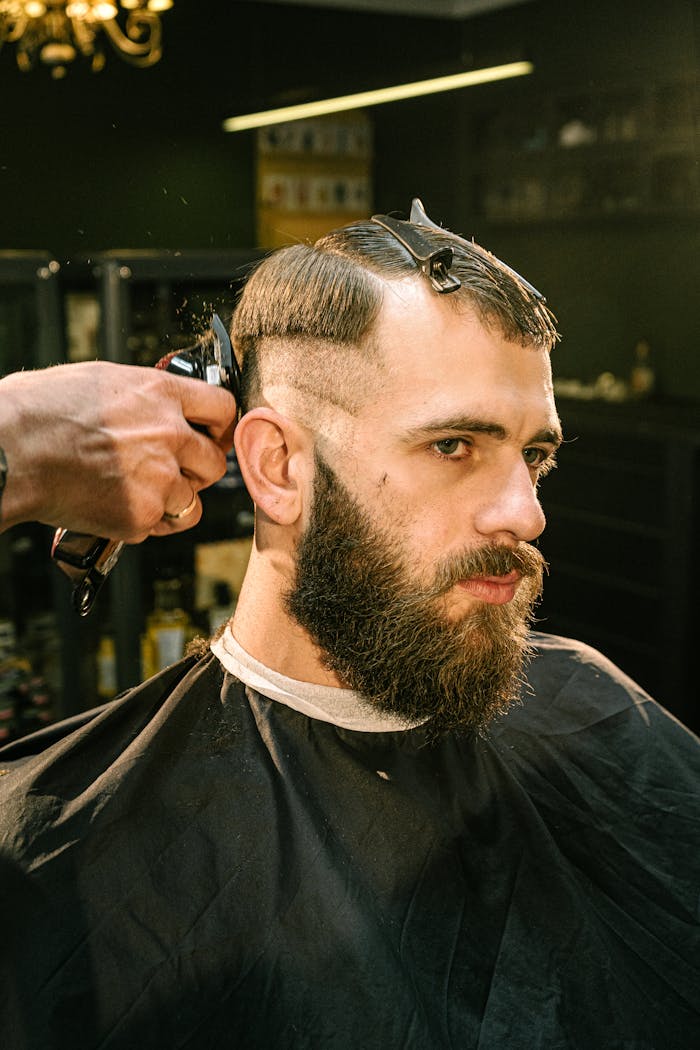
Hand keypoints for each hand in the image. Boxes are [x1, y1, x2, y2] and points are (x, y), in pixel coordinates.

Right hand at [0, 361, 237, 539]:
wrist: (10, 452)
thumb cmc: (41, 411)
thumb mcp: (103, 380)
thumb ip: (146, 396)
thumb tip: (166, 406)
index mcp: (161, 394)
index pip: (223, 408)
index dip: (219, 425)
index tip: (212, 435)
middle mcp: (169, 435)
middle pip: (215, 462)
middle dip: (198, 468)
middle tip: (173, 469)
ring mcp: (159, 480)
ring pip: (193, 501)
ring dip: (173, 499)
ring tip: (138, 490)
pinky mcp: (141, 517)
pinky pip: (162, 525)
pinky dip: (146, 521)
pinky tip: (118, 505)